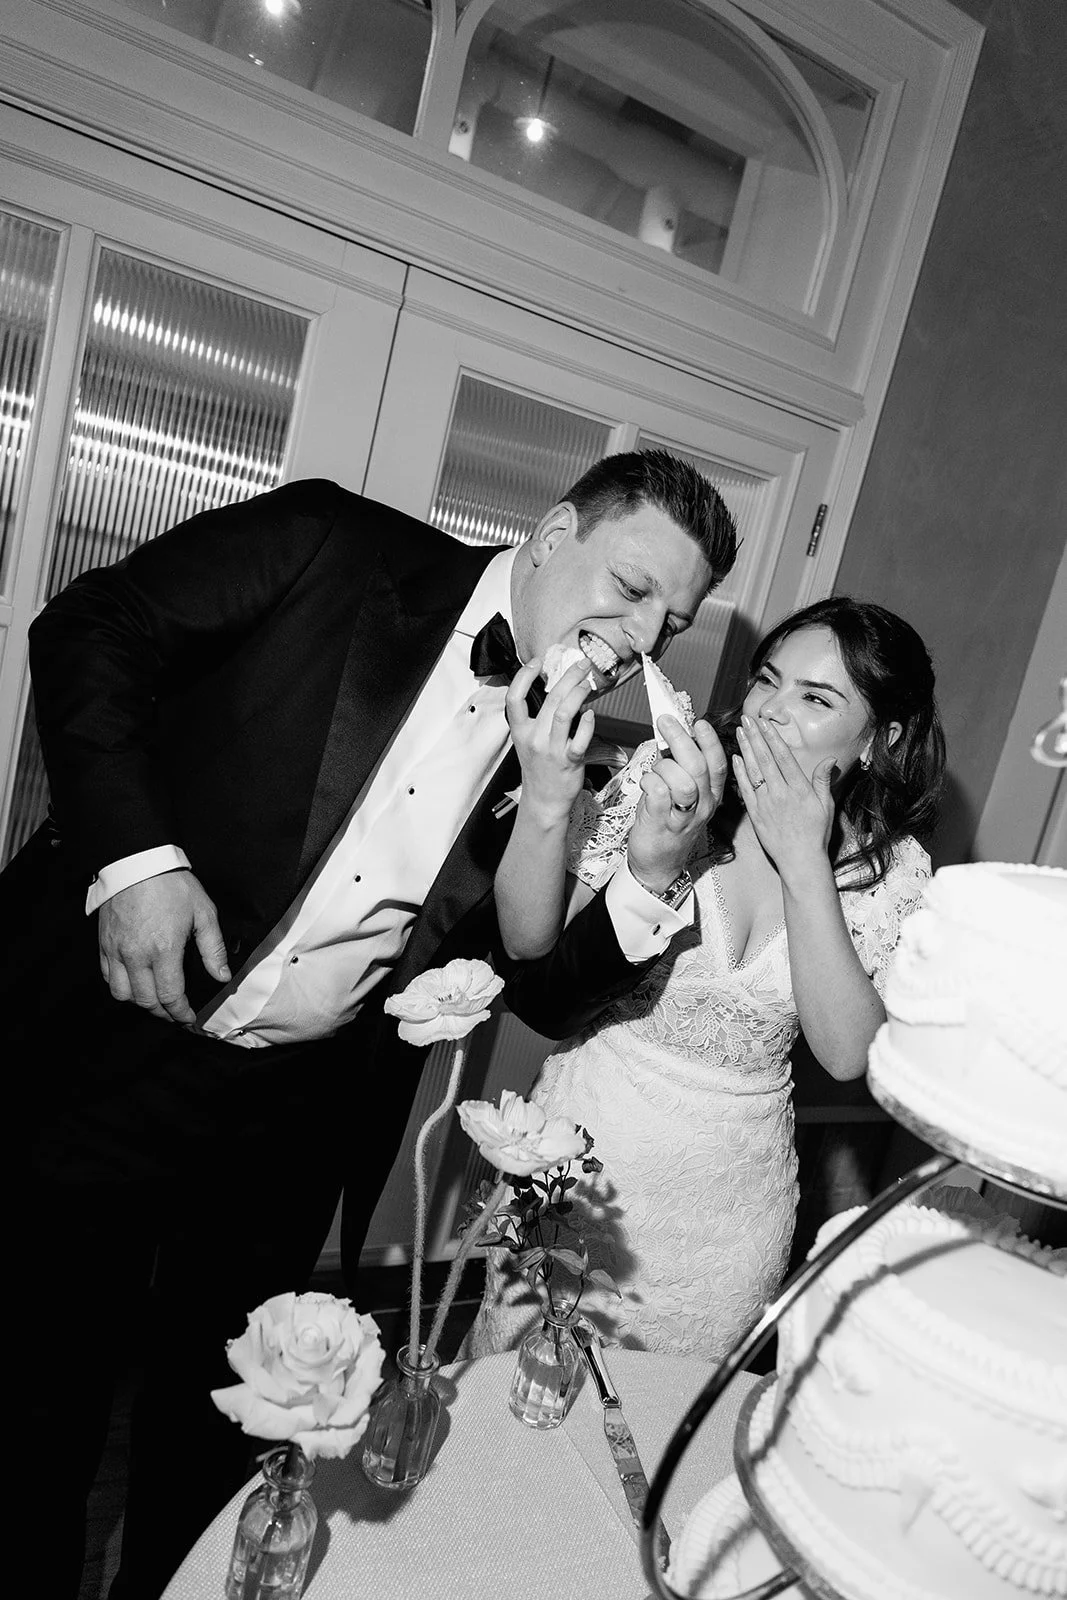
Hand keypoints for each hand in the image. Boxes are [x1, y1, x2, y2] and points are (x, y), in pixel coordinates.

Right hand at [97, 870, 230, 1024]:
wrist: (138, 863)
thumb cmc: (172, 885)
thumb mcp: (203, 913)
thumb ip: (213, 948)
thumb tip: (222, 976)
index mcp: (164, 949)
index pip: (171, 996)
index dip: (181, 1013)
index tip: (189, 1018)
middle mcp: (137, 955)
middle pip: (146, 1001)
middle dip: (164, 1013)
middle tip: (176, 1014)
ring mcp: (117, 951)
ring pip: (123, 995)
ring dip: (141, 1003)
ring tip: (155, 1001)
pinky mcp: (104, 944)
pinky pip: (108, 977)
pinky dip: (121, 987)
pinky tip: (135, 984)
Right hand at [505, 656, 595, 826]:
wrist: (544, 800)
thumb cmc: (540, 769)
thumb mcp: (528, 742)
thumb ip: (537, 719)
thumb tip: (557, 691)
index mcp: (520, 731)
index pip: (514, 698)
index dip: (523, 676)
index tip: (537, 662)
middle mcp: (534, 738)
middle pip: (549, 698)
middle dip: (568, 676)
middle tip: (581, 664)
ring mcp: (552, 749)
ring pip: (564, 712)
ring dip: (578, 693)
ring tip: (587, 684)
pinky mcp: (569, 760)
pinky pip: (580, 737)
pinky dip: (587, 722)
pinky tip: (590, 714)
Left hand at [626, 716, 726, 890]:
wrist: (658, 864)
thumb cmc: (668, 823)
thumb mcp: (682, 795)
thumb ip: (680, 768)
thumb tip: (671, 736)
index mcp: (710, 795)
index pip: (717, 764)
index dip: (709, 741)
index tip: (698, 723)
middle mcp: (702, 806)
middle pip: (699, 768)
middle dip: (681, 739)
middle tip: (665, 722)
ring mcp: (684, 817)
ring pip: (683, 783)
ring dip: (665, 767)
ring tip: (654, 768)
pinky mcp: (662, 824)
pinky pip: (660, 796)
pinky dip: (651, 781)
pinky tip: (646, 782)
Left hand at [733, 714, 835, 877]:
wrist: (800, 861)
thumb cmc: (816, 834)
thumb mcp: (826, 806)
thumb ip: (823, 781)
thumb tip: (830, 759)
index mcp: (799, 789)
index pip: (783, 757)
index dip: (773, 738)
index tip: (765, 722)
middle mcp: (781, 793)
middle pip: (765, 759)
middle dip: (755, 737)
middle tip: (746, 719)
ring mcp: (766, 803)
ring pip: (753, 771)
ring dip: (745, 749)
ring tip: (739, 732)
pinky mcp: (755, 813)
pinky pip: (745, 789)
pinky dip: (739, 773)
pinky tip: (735, 758)